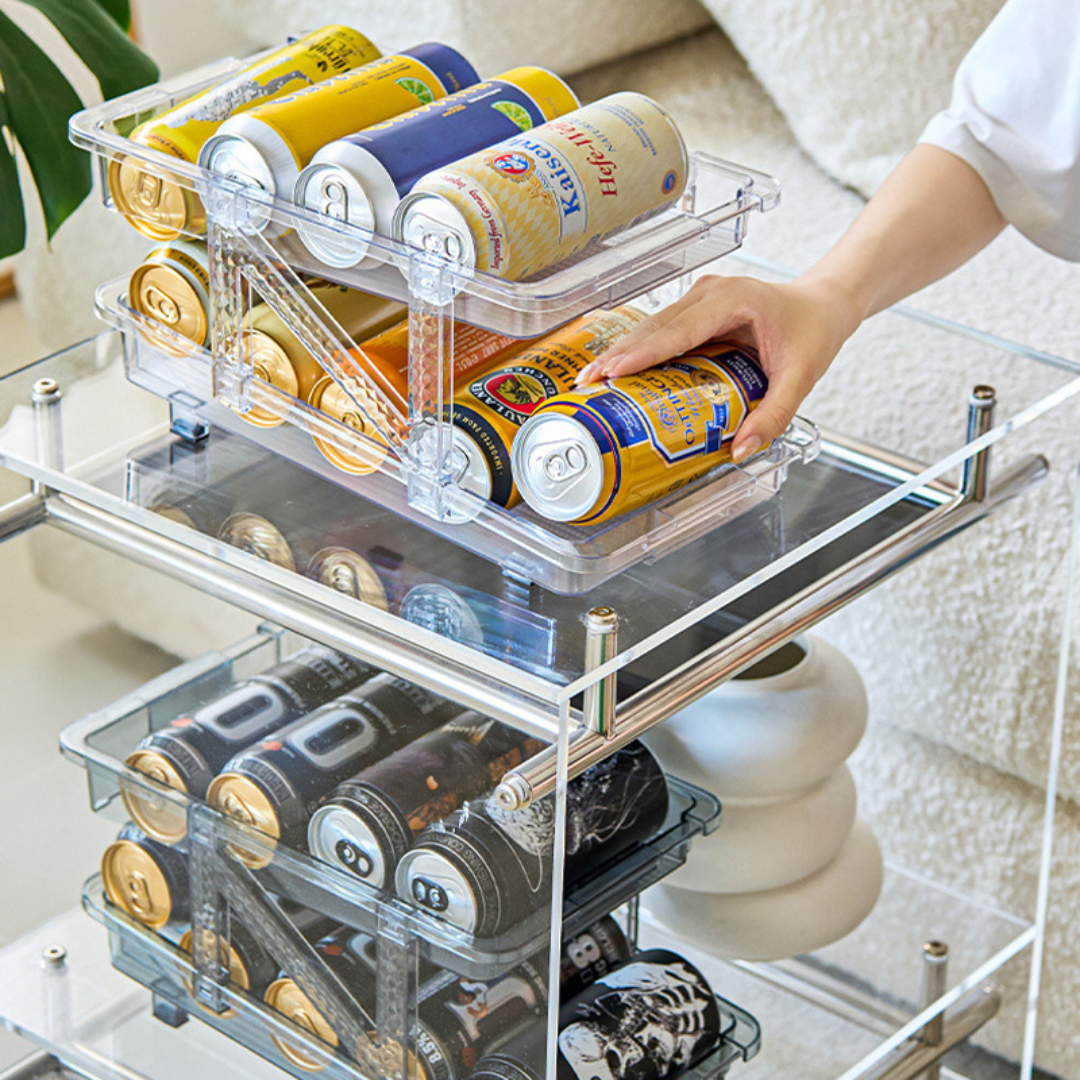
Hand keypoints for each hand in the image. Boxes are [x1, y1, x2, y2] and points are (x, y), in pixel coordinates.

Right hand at [577, 273, 860, 460]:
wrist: (822, 304)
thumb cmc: (813, 332)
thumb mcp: (800, 377)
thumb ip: (773, 414)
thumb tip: (740, 450)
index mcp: (733, 300)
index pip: (679, 329)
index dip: (644, 352)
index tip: (614, 372)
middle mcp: (710, 292)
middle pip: (655, 326)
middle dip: (619, 355)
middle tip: (588, 384)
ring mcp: (700, 297)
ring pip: (652, 326)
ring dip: (623, 353)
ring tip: (592, 380)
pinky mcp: (696, 308)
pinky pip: (662, 330)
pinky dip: (638, 350)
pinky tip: (617, 371)